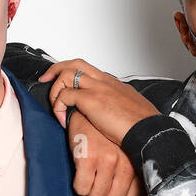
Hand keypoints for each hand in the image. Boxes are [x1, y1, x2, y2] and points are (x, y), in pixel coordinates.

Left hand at [39, 58, 160, 145]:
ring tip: (56, 107)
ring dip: (55, 90)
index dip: (73, 74)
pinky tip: (62, 120)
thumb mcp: (131, 113)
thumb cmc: (143, 128)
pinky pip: (64, 95)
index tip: (64, 85)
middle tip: (46, 80)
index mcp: (114, 85)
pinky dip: (58, 106)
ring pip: (66, 74)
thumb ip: (119, 110)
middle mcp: (104, 82)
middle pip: (75, 63)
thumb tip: (113, 120)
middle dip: (56, 69)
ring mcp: (97, 88)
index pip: (89, 70)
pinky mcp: (91, 100)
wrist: (149, 132)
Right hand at [67, 110, 146, 195]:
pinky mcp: (87, 158)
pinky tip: (81, 172)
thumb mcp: (127, 156)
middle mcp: (124, 163)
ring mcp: (106, 160)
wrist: (87, 113)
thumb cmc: (107, 138)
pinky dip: (79, 185)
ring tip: (91, 176)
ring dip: (91, 192)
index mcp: (136, 163)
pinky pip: (81, 188)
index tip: (115, 192)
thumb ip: (138, 181)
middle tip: (100, 182)